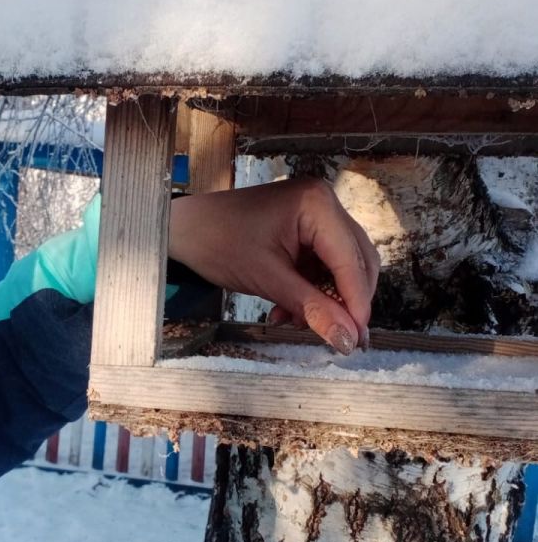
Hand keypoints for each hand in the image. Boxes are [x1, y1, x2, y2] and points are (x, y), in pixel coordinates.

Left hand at [167, 179, 379, 353]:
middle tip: (338, 338)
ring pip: (341, 266)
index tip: (357, 339)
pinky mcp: (305, 229)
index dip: (357, 303)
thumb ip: (311, 308)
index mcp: (316, 204)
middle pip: (356, 261)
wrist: (184, 229)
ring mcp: (316, 214)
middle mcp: (323, 202)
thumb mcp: (267, 279)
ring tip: (297, 320)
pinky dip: (312, 290)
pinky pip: (323, 265)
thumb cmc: (216, 242)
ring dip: (326, 299)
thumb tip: (347, 338)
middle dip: (344, 302)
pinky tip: (288, 309)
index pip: (351, 260)